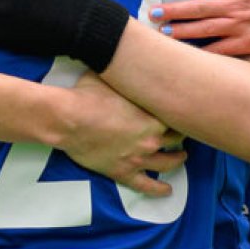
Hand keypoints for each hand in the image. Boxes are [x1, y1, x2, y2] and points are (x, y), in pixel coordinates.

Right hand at [61, 72, 185, 196]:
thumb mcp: (109, 76)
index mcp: (152, 116)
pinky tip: (167, 191)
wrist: (68, 120)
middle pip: (176, 139)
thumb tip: (123, 58)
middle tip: (181, 133)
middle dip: (180, 136)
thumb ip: (124, 74)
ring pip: (167, 163)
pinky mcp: (123, 172)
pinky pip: (146, 186)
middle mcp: (151, 139)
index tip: (180, 111)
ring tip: (181, 157)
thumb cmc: (87, 95)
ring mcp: (138, 158)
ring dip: (177, 160)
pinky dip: (159, 190)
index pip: (176, 117)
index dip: (179, 114)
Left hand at [150, 0, 249, 55]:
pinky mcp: (247, 44)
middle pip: (198, 8)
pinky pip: (220, 50)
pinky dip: (203, 53)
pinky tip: (186, 55)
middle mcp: (234, 6)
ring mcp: (240, 26)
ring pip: (205, 30)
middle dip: (173, 10)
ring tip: (162, 32)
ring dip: (182, 31)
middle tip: (153, 12)